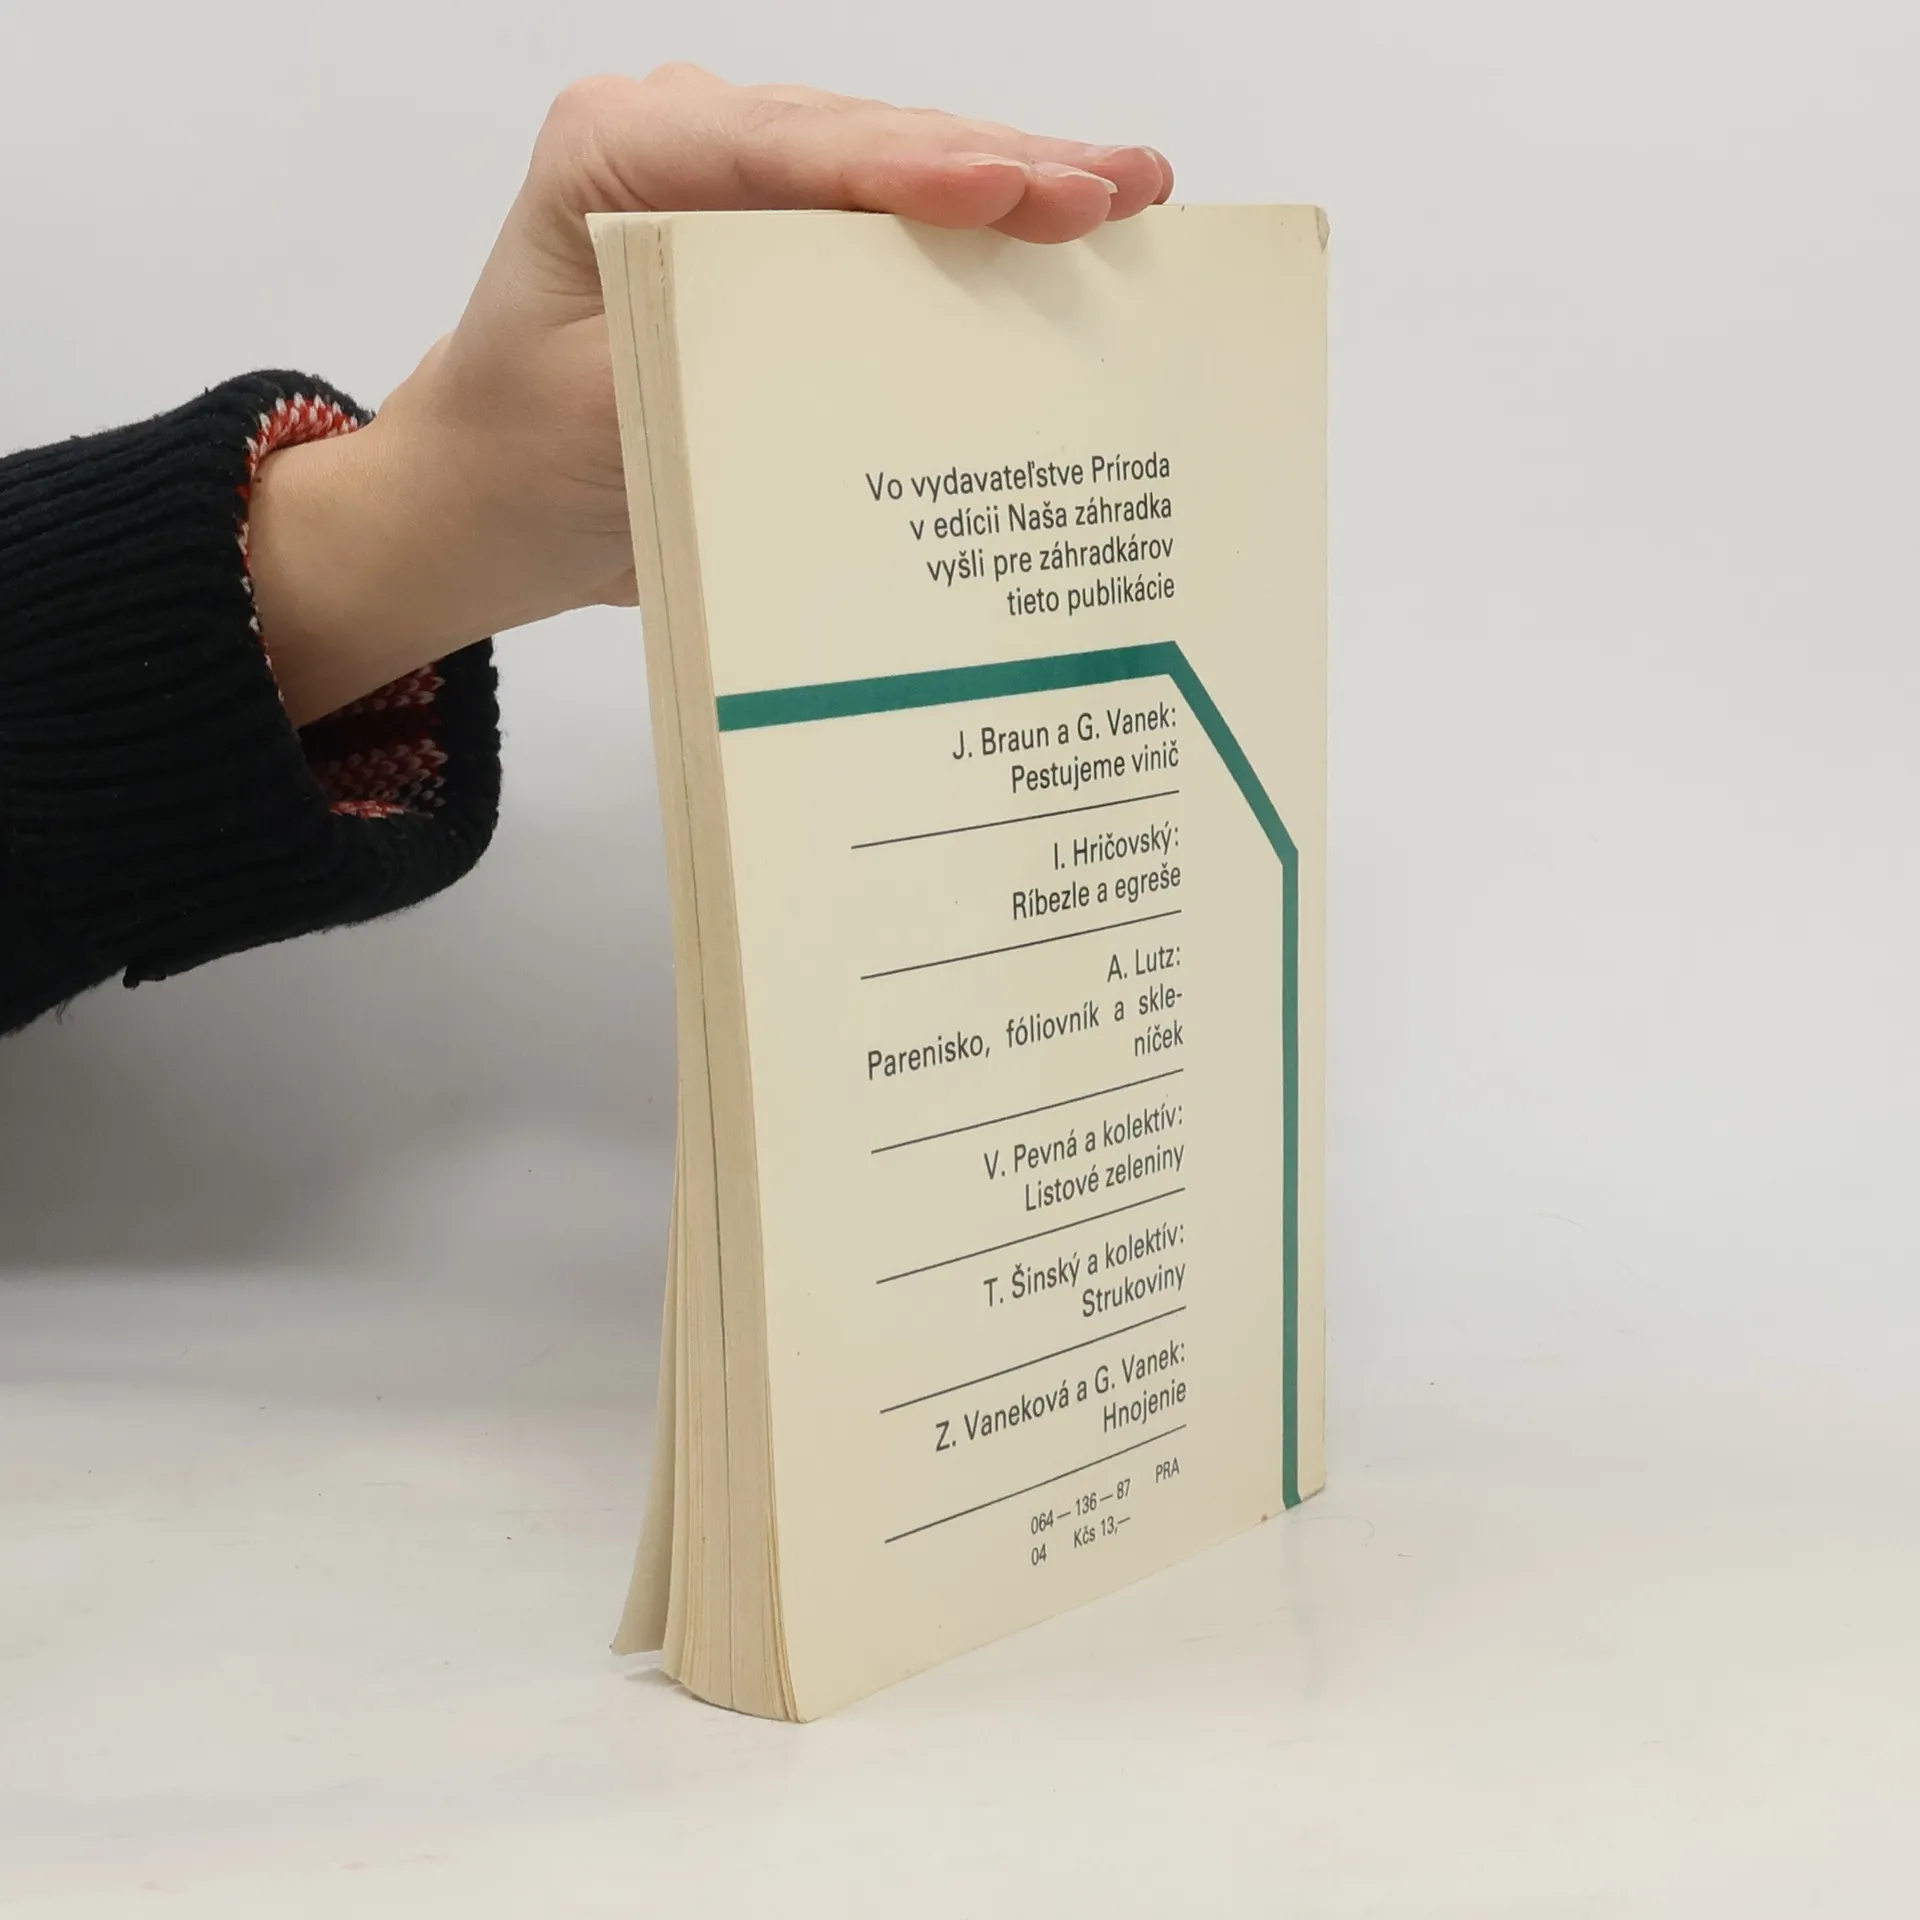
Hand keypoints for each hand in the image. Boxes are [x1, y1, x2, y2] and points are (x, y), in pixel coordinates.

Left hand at [250, 67, 1173, 725]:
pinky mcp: (777, 245)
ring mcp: (737, 186)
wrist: (489, 503)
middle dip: (998, 164)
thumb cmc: (525, 458)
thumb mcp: (610, 412)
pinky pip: (884, 226)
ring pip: (891, 169)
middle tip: (1119, 191)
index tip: (1020, 189)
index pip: (791, 148)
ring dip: (1010, 183)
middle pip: (862, 141)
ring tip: (1128, 193)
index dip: (916, 168)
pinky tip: (1062, 229)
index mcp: (620, 150)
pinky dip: (974, 238)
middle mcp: (683, 142)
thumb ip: (718, 355)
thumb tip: (860, 349)